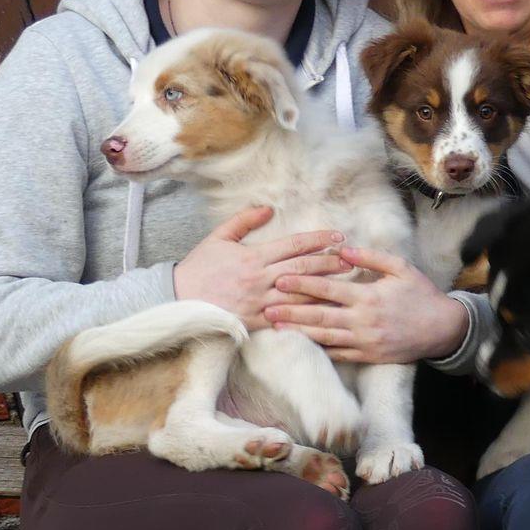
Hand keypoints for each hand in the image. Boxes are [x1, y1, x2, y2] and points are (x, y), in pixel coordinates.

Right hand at [173, 205, 352, 329]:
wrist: (179, 300)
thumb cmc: (198, 268)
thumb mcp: (218, 238)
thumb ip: (244, 221)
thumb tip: (268, 208)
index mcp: (254, 257)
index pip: (294, 245)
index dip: (318, 240)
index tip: (337, 237)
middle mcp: (261, 279)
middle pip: (303, 269)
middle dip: (329, 264)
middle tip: (350, 260)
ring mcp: (260, 302)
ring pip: (300, 295)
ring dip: (325, 289)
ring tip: (345, 284)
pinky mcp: (257, 321)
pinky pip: (287, 318)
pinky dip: (307, 316)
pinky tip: (324, 314)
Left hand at [265, 245, 469, 363]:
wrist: (443, 329)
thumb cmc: (421, 294)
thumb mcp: (401, 268)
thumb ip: (371, 258)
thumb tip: (343, 250)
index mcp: (368, 297)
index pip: (328, 290)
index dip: (302, 284)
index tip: (280, 279)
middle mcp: (363, 322)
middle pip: (319, 316)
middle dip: (291, 310)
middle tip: (266, 306)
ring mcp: (365, 342)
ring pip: (324, 338)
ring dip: (298, 332)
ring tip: (275, 326)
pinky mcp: (368, 357)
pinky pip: (338, 355)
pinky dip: (318, 350)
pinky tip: (300, 344)